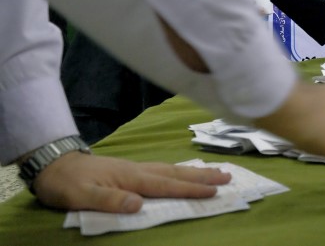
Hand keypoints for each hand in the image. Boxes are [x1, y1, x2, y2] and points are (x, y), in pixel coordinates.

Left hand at [33, 152, 230, 211]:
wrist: (53, 164)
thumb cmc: (66, 183)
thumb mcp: (81, 196)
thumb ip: (110, 200)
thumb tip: (139, 204)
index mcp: (131, 177)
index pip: (166, 185)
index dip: (191, 189)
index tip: (214, 191)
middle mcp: (138, 170)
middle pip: (176, 173)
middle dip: (203, 176)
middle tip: (228, 176)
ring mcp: (135, 168)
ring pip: (171, 169)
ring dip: (195, 171)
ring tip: (216, 171)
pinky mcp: (130, 170)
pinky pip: (163, 170)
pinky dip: (179, 170)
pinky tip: (184, 172)